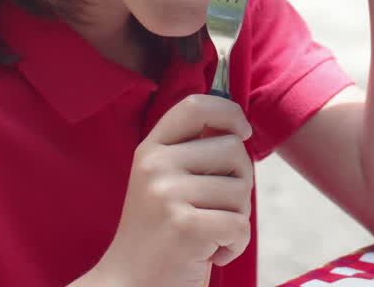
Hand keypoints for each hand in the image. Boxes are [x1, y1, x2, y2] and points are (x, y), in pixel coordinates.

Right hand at [89, 95, 253, 286]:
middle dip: (240, 181)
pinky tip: (211, 253)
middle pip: (233, 149)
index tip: (242, 131)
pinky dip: (235, 245)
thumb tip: (241, 127)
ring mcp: (167, 194)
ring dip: (236, 218)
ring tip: (208, 233)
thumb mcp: (164, 183)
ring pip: (241, 189)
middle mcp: (155, 165)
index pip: (195, 105)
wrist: (130, 285)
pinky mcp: (184, 226)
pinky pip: (240, 225)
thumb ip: (193, 154)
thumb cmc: (161, 235)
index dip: (229, 112)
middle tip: (216, 209)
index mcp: (151, 149)